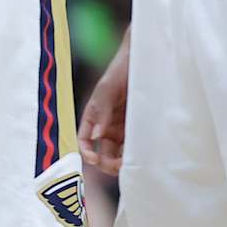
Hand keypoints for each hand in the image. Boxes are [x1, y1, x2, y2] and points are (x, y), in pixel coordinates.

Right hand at [79, 37, 129, 173]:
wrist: (142, 61)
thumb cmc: (120, 71)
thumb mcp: (107, 90)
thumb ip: (101, 113)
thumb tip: (95, 137)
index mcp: (92, 117)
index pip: (84, 140)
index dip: (86, 152)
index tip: (94, 159)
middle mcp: (105, 126)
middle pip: (101, 153)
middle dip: (106, 162)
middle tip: (117, 165)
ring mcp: (121, 129)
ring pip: (116, 154)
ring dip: (120, 163)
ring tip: (129, 163)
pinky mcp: (136, 130)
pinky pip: (132, 147)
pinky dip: (133, 156)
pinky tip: (138, 157)